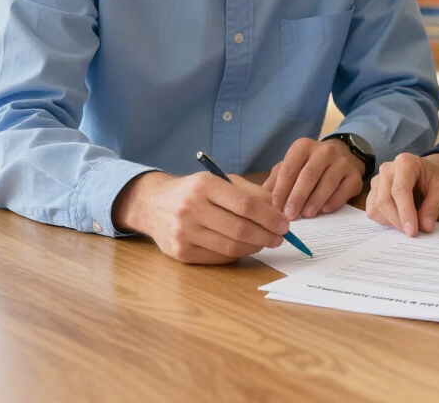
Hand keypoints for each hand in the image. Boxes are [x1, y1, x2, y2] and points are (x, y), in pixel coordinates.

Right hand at [112, 170, 288, 263]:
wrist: (153, 205)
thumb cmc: (194, 190)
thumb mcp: (219, 180)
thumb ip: (250, 192)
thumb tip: (277, 210)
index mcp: (204, 186)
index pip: (245, 204)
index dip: (269, 217)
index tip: (284, 224)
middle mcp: (191, 209)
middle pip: (239, 228)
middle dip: (266, 234)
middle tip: (280, 236)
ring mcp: (184, 233)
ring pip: (230, 246)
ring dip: (255, 247)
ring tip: (267, 242)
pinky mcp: (181, 253)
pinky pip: (218, 258)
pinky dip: (238, 254)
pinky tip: (247, 248)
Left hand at [263, 137, 364, 220]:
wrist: (342, 157)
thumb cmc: (309, 166)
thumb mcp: (291, 167)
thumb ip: (276, 180)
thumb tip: (261, 200)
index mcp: (303, 147)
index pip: (290, 168)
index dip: (282, 188)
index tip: (275, 207)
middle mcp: (324, 151)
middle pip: (309, 175)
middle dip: (297, 197)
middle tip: (289, 215)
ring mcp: (342, 162)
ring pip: (327, 182)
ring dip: (315, 200)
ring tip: (306, 215)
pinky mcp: (354, 176)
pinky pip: (344, 190)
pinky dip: (333, 202)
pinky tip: (324, 211)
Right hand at [366, 153, 438, 235]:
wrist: (427, 171)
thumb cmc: (434, 177)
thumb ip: (434, 206)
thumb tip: (425, 226)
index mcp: (405, 163)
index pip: (399, 190)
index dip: (405, 213)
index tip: (412, 231)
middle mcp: (387, 169)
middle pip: (384, 199)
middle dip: (397, 221)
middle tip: (412, 232)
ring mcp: (377, 179)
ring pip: (376, 206)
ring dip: (390, 221)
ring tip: (407, 223)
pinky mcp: (373, 191)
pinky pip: (372, 210)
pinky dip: (384, 220)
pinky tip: (398, 219)